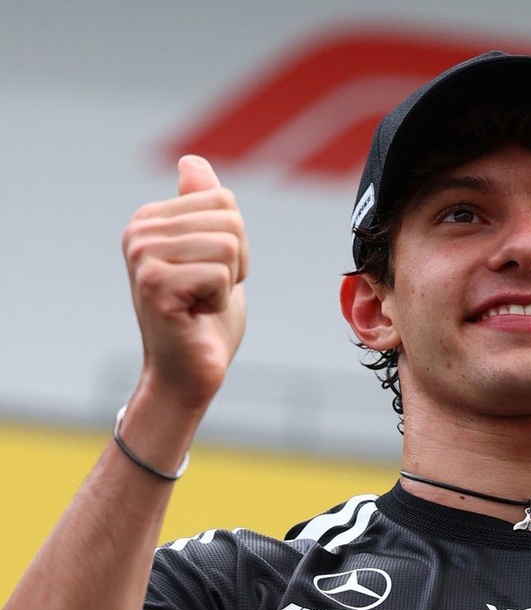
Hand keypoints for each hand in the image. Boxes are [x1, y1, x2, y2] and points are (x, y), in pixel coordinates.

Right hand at [122, 155, 247, 410]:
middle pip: (230, 221)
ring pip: (228, 246)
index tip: (211, 272)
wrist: (190, 372)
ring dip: (228, 282)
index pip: (225, 201)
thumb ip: (202, 208)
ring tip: (201, 302)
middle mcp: (139, 231)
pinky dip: (220, 300)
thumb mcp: (213, 252)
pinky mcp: (155, 284)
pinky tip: (196, 315)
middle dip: (235, 262)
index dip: (236, 243)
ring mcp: (142, 257)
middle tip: (208, 291)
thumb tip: (192, 160)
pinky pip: (220, 274)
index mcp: (150, 218)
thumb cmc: (205, 317)